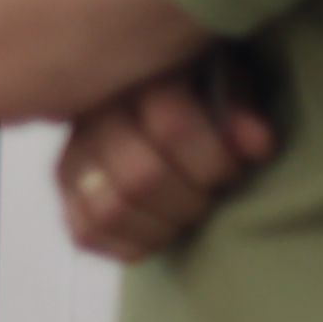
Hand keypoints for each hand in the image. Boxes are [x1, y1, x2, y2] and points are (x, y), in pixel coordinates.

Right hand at [51, 58, 278, 262]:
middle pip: (141, 178)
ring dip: (162, 226)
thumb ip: (240, 111)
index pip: (171, 126)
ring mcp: (73, 159)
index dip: (214, 160)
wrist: (157, 109)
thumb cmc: (200, 98)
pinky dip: (133, 242)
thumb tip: (255, 146)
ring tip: (186, 216)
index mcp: (135, 79)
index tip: (235, 168)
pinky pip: (89, 234)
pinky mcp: (68, 196)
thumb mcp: (228, 88)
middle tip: (210, 196)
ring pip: (110, 211)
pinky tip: (161, 229)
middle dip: (190, 199)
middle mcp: (93, 117)